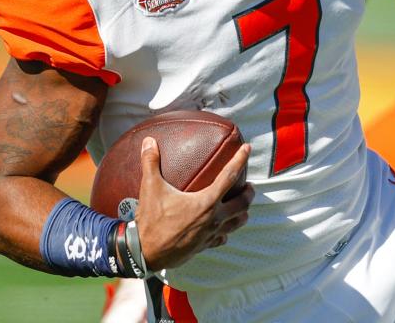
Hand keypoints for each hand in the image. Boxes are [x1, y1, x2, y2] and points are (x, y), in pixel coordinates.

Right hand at [135, 137, 253, 269]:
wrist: (145, 253)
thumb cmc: (151, 220)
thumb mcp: (150, 188)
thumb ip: (151, 162)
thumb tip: (149, 141)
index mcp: (206, 202)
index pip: (229, 176)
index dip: (240, 159)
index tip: (247, 149)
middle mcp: (214, 218)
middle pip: (242, 203)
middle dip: (249, 193)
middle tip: (249, 185)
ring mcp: (210, 234)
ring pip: (236, 223)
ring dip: (242, 213)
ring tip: (242, 206)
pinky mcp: (203, 246)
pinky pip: (221, 238)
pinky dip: (225, 231)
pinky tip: (222, 230)